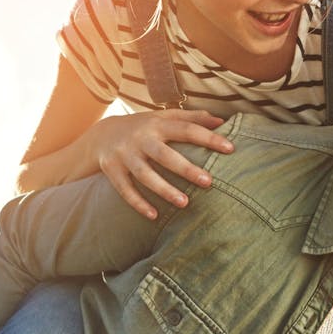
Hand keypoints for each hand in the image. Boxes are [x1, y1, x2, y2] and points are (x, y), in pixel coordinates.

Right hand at [94, 109, 233, 217]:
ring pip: (144, 174)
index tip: (231, 149)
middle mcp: (140, 138)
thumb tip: (221, 121)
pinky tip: (154, 216)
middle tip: (208, 182)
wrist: (101, 134)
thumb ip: (191, 118)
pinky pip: (124, 189)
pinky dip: (138, 203)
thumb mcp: (164, 117)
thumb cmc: (144, 127)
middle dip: (186, 168)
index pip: (187, 129)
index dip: (209, 138)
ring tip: (184, 203)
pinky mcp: (111, 170)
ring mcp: (124, 155)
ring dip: (164, 189)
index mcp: (157, 124)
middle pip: (164, 154)